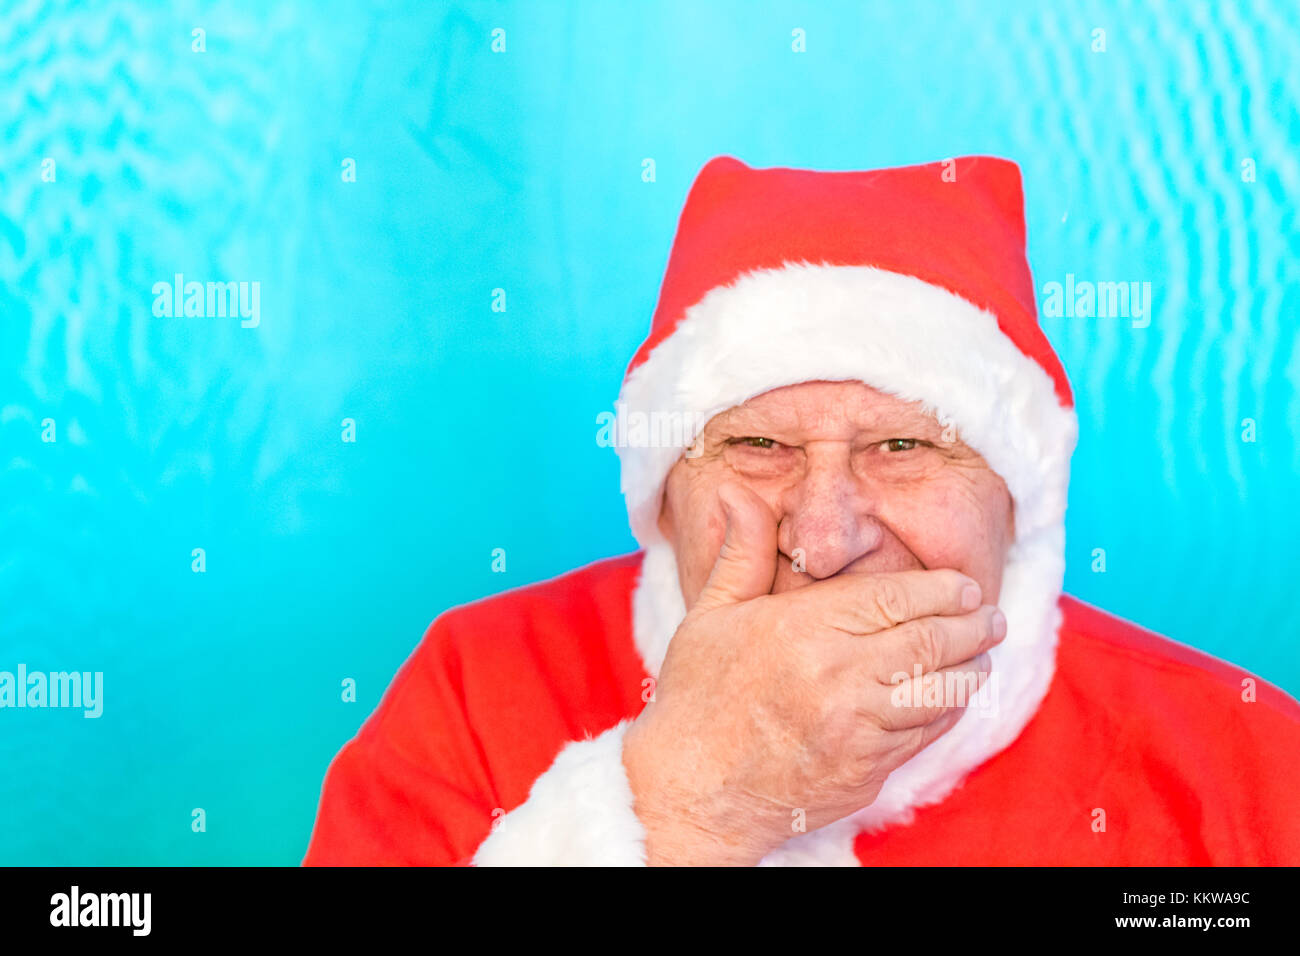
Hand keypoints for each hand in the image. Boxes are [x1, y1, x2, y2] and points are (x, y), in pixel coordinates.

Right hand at [622, 483, 1005, 865]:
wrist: (693, 793)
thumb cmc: (696, 700)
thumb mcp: (710, 615)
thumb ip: (742, 552)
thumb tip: (739, 494)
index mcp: (801, 629)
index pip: (893, 598)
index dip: (941, 590)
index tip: (966, 586)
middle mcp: (836, 676)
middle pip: (929, 641)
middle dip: (972, 626)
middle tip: (993, 617)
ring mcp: (856, 729)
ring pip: (940, 691)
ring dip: (972, 670)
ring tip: (984, 655)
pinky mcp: (866, 770)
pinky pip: (925, 734)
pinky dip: (949, 712)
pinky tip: (955, 698)